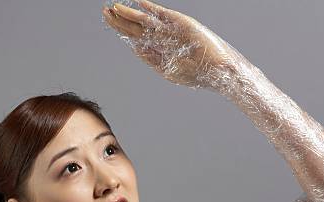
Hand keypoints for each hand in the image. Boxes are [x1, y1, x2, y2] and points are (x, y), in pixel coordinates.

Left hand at [103, 0, 244, 89]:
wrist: (218, 72)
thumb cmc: (196, 74)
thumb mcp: (167, 70)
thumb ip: (151, 58)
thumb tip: (135, 47)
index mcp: (158, 48)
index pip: (135, 35)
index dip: (121, 27)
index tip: (108, 20)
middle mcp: (163, 37)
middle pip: (137, 26)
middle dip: (120, 19)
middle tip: (105, 11)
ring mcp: (172, 30)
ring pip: (147, 20)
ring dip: (130, 13)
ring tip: (115, 7)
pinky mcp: (183, 25)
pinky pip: (165, 16)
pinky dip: (152, 9)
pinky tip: (140, 3)